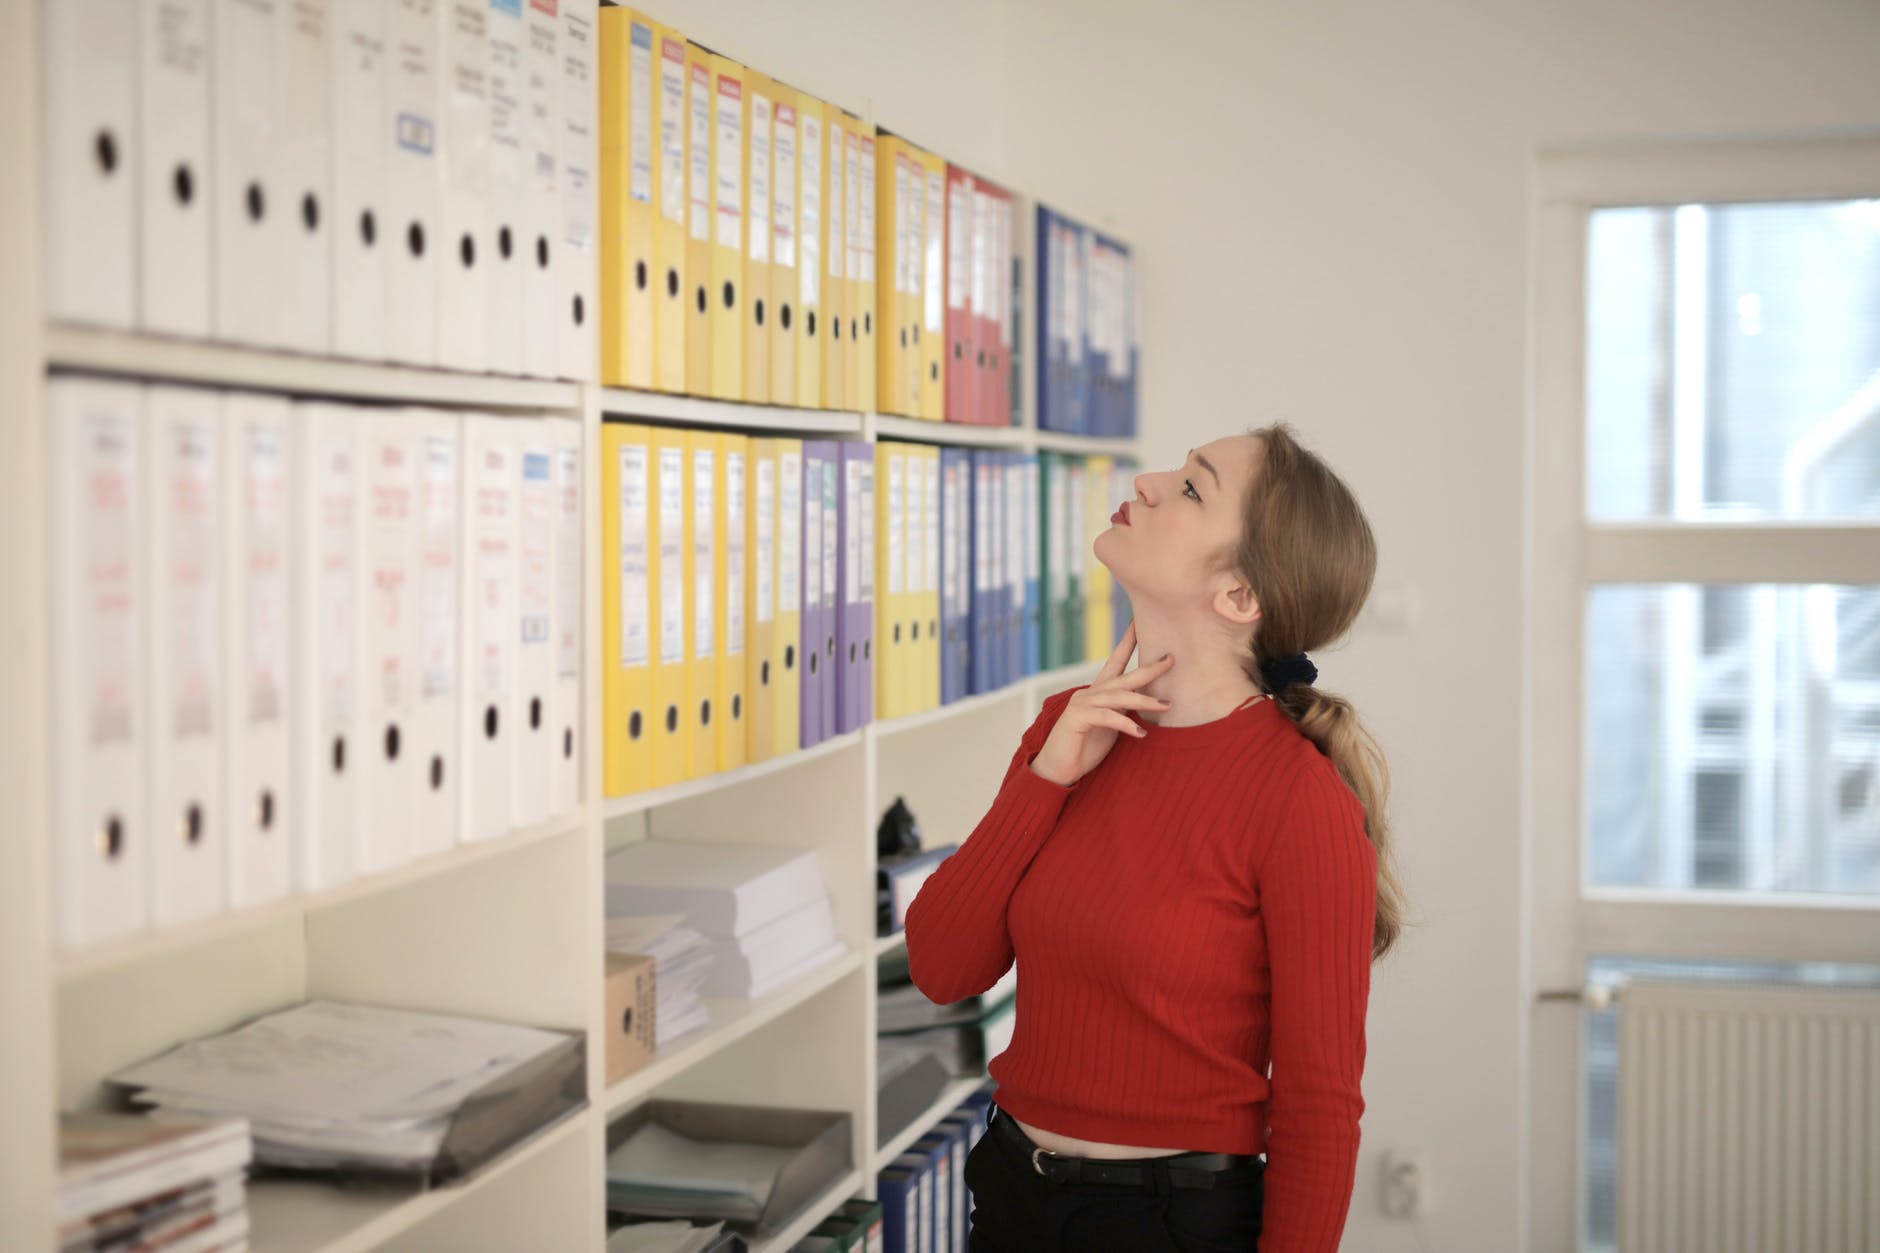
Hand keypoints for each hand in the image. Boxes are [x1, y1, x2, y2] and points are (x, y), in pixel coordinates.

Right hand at [1029, 621, 1173, 787]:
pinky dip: (1125, 724)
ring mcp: (1081, 703)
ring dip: (1144, 701)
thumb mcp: (1110, 728)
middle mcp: (1089, 693)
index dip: (1127, 643)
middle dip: (1148, 668)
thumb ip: (1123, 712)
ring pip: (1119, 697)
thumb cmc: (1085, 749)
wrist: (1058, 769)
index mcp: (1098, 693)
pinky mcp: (1077, 718)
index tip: (1138, 625)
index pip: (1115, 663)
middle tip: (1170, 659)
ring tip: (1166, 706)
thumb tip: (1148, 703)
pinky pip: (1106, 717)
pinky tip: (1140, 733)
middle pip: (1124, 677)